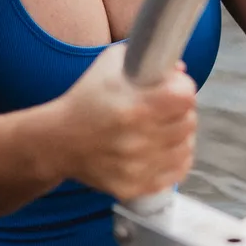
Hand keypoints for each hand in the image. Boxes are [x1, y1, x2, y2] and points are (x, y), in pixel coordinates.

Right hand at [58, 43, 197, 199]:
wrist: (57, 141)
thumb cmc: (86, 99)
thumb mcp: (110, 65)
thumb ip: (146, 58)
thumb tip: (179, 69)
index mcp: (134, 106)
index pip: (185, 96)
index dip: (182, 87)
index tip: (174, 87)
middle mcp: (138, 139)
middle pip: (188, 122)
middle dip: (181, 111)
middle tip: (168, 108)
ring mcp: (137, 167)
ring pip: (186, 148)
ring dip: (180, 136)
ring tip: (166, 129)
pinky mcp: (135, 186)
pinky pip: (176, 173)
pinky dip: (174, 160)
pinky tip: (163, 149)